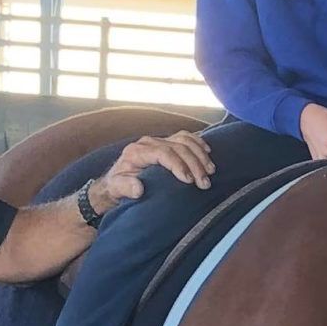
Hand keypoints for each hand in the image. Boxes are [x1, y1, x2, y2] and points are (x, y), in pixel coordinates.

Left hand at [96, 130, 214, 209]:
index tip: (189, 180)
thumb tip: (138, 188)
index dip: (178, 164)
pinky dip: (198, 143)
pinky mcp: (166, 143)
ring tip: (210, 171)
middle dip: (194, 164)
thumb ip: (125, 187)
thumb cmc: (117, 186)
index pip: (162, 152)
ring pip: (184, 140)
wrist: (116, 181)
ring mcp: (159, 141)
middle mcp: (148, 142)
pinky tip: (208, 153)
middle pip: (178, 147)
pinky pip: (185, 137)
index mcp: (137, 151)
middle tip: (204, 183)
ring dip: (200, 155)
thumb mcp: (116, 188)